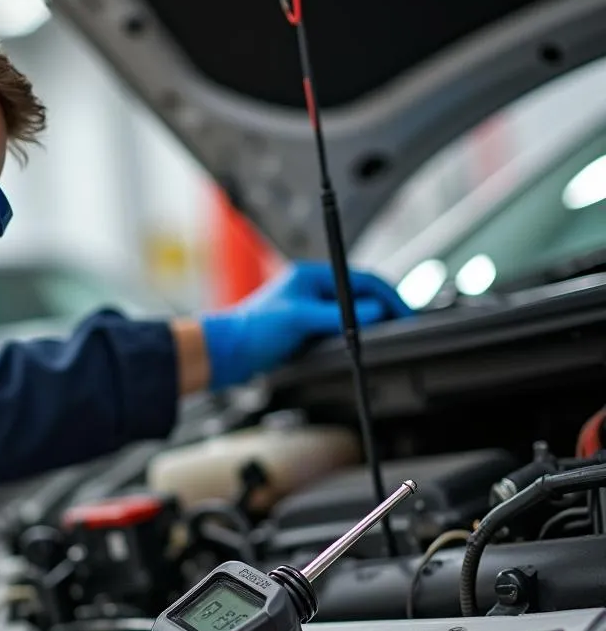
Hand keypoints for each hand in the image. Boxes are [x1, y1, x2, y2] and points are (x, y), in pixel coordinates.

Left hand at [200, 260, 411, 389]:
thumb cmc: (251, 330)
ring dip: (367, 324)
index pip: (361, 279)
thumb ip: (337, 315)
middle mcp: (311, 289)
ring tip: (385, 337)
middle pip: (359, 296)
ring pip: (350, 314)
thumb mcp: (299, 319)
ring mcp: (308, 310)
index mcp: (310, 276)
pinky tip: (358, 347)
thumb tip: (373, 312)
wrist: (225, 353)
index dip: (387, 295)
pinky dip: (351, 336)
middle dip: (382, 310)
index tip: (404, 312)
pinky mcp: (303, 330)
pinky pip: (337, 330)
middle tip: (402, 327)